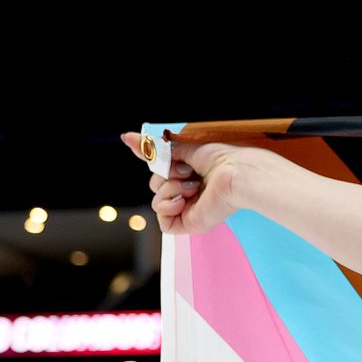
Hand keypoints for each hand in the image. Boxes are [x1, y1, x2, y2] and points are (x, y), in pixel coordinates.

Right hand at [120, 129, 251, 234]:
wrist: (235, 172)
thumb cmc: (221, 158)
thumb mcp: (181, 147)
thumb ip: (152, 147)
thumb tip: (125, 137)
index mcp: (189, 175)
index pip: (160, 172)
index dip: (156, 164)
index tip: (155, 152)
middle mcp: (189, 193)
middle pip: (155, 186)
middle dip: (166, 175)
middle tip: (189, 171)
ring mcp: (189, 209)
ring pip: (157, 202)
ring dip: (170, 188)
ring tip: (193, 185)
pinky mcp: (190, 223)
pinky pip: (163, 222)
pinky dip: (167, 207)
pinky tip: (183, 200)